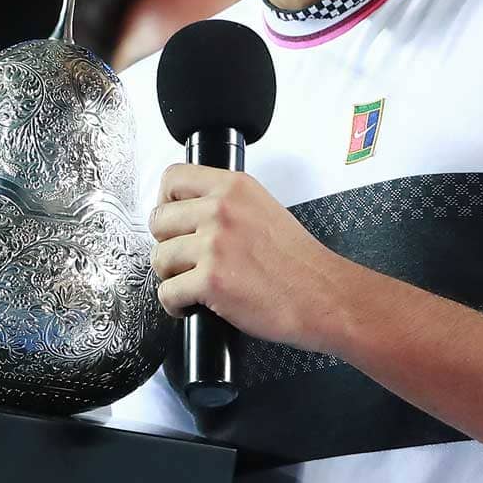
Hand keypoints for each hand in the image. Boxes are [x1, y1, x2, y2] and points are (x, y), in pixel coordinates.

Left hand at [147, 163, 348, 351]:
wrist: (323, 297)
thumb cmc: (299, 262)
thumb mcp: (263, 208)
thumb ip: (225, 202)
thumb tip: (187, 212)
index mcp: (233, 187)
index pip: (172, 178)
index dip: (165, 202)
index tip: (171, 220)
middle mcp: (220, 209)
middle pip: (158, 220)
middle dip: (167, 244)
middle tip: (184, 260)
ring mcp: (214, 244)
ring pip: (159, 258)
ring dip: (172, 277)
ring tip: (193, 284)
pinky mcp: (211, 280)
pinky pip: (168, 293)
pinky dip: (176, 305)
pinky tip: (194, 305)